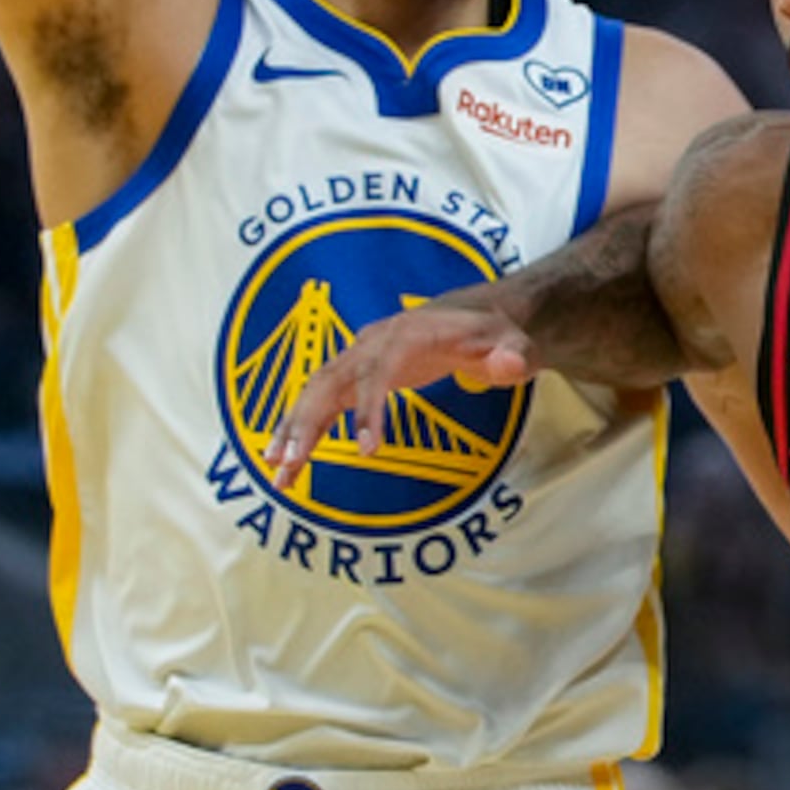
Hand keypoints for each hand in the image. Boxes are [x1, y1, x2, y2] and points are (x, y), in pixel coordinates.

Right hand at [266, 292, 541, 483]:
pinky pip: (319, 401)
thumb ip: (512, 355)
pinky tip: (285, 461)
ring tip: (276, 473)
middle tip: (289, 466)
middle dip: (307, 423)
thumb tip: (511, 364)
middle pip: (331, 380)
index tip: (367, 450)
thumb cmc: (494, 335)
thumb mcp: (513, 344)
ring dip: (292, 430)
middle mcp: (372, 342)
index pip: (378, 370)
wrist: (474, 316)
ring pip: (315, 391)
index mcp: (407, 334)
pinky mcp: (356, 374)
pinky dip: (300, 429)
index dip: (369, 408)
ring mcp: (359, 357)